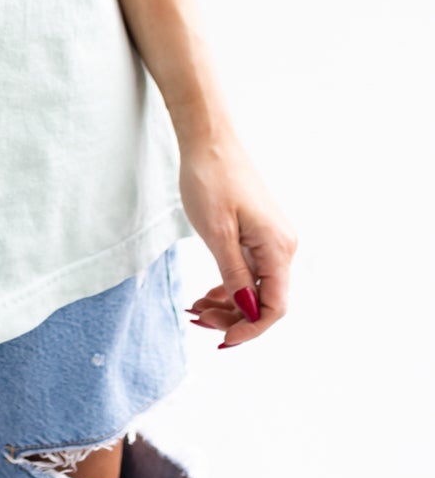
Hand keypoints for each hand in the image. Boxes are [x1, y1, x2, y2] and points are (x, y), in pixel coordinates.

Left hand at [176, 123, 298, 348]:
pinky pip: (248, 271)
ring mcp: (271, 239)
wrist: (209, 138)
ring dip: (228, 304)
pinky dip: (228, 286)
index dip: (250, 330)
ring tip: (194, 309)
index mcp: (277, 248)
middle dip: (233, 318)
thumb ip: (234, 274)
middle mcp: (282, 247)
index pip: (275, 307)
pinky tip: (204, 295)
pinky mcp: (258, 233)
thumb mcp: (216, 231)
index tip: (220, 340)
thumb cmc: (210, 178)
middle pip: (265, 301)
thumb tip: (249, 312)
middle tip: (196, 319)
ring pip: (255, 288)